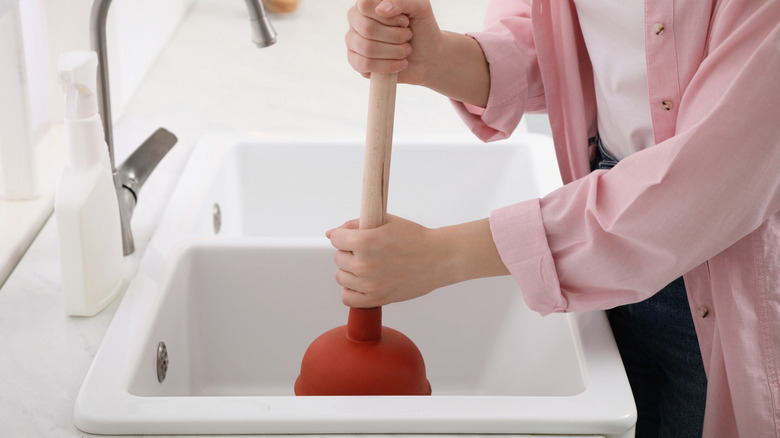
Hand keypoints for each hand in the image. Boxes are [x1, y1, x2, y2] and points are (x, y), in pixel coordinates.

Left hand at [327, 214, 452, 306]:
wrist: (439, 258)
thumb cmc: (415, 238)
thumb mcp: (386, 221)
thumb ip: (355, 224)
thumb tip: (331, 233)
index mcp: (365, 241)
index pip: (336, 239)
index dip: (345, 236)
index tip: (355, 237)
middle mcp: (364, 264)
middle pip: (338, 258)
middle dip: (349, 252)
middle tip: (368, 251)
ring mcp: (369, 284)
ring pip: (341, 277)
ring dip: (350, 271)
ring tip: (368, 266)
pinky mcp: (377, 299)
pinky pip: (348, 298)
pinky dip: (351, 290)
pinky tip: (363, 282)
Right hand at [345, 0, 443, 85]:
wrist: (428, 57)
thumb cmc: (421, 29)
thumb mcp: (419, 8)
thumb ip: (401, 1)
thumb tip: (381, 8)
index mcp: (368, 3)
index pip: (366, 5)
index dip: (388, 17)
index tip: (405, 21)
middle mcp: (356, 19)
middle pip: (368, 28)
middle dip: (396, 36)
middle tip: (408, 37)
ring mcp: (353, 40)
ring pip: (367, 48)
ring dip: (395, 51)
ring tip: (406, 50)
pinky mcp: (355, 61)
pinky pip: (364, 64)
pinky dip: (387, 65)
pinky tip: (399, 63)